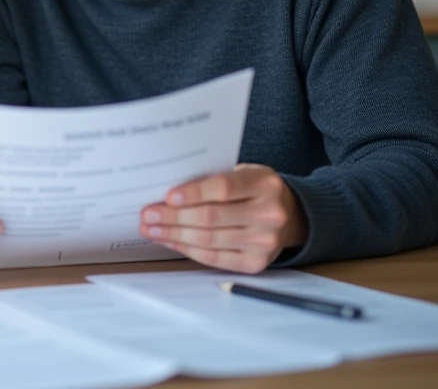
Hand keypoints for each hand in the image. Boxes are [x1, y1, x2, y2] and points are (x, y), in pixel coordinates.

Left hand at [139, 164, 307, 273]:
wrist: (288, 215)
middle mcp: (270, 215)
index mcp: (265, 185)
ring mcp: (264, 242)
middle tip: (148, 214)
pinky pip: (213, 258)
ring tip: (152, 229)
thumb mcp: (243, 173)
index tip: (168, 196)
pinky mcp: (255, 263)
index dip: (193, 193)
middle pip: (211, 217)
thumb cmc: (254, 189)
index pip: (223, 188)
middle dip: (174, 217)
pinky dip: (187, 250)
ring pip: (209, 240)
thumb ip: (214, 178)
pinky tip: (170, 241)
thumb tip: (168, 192)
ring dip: (174, 235)